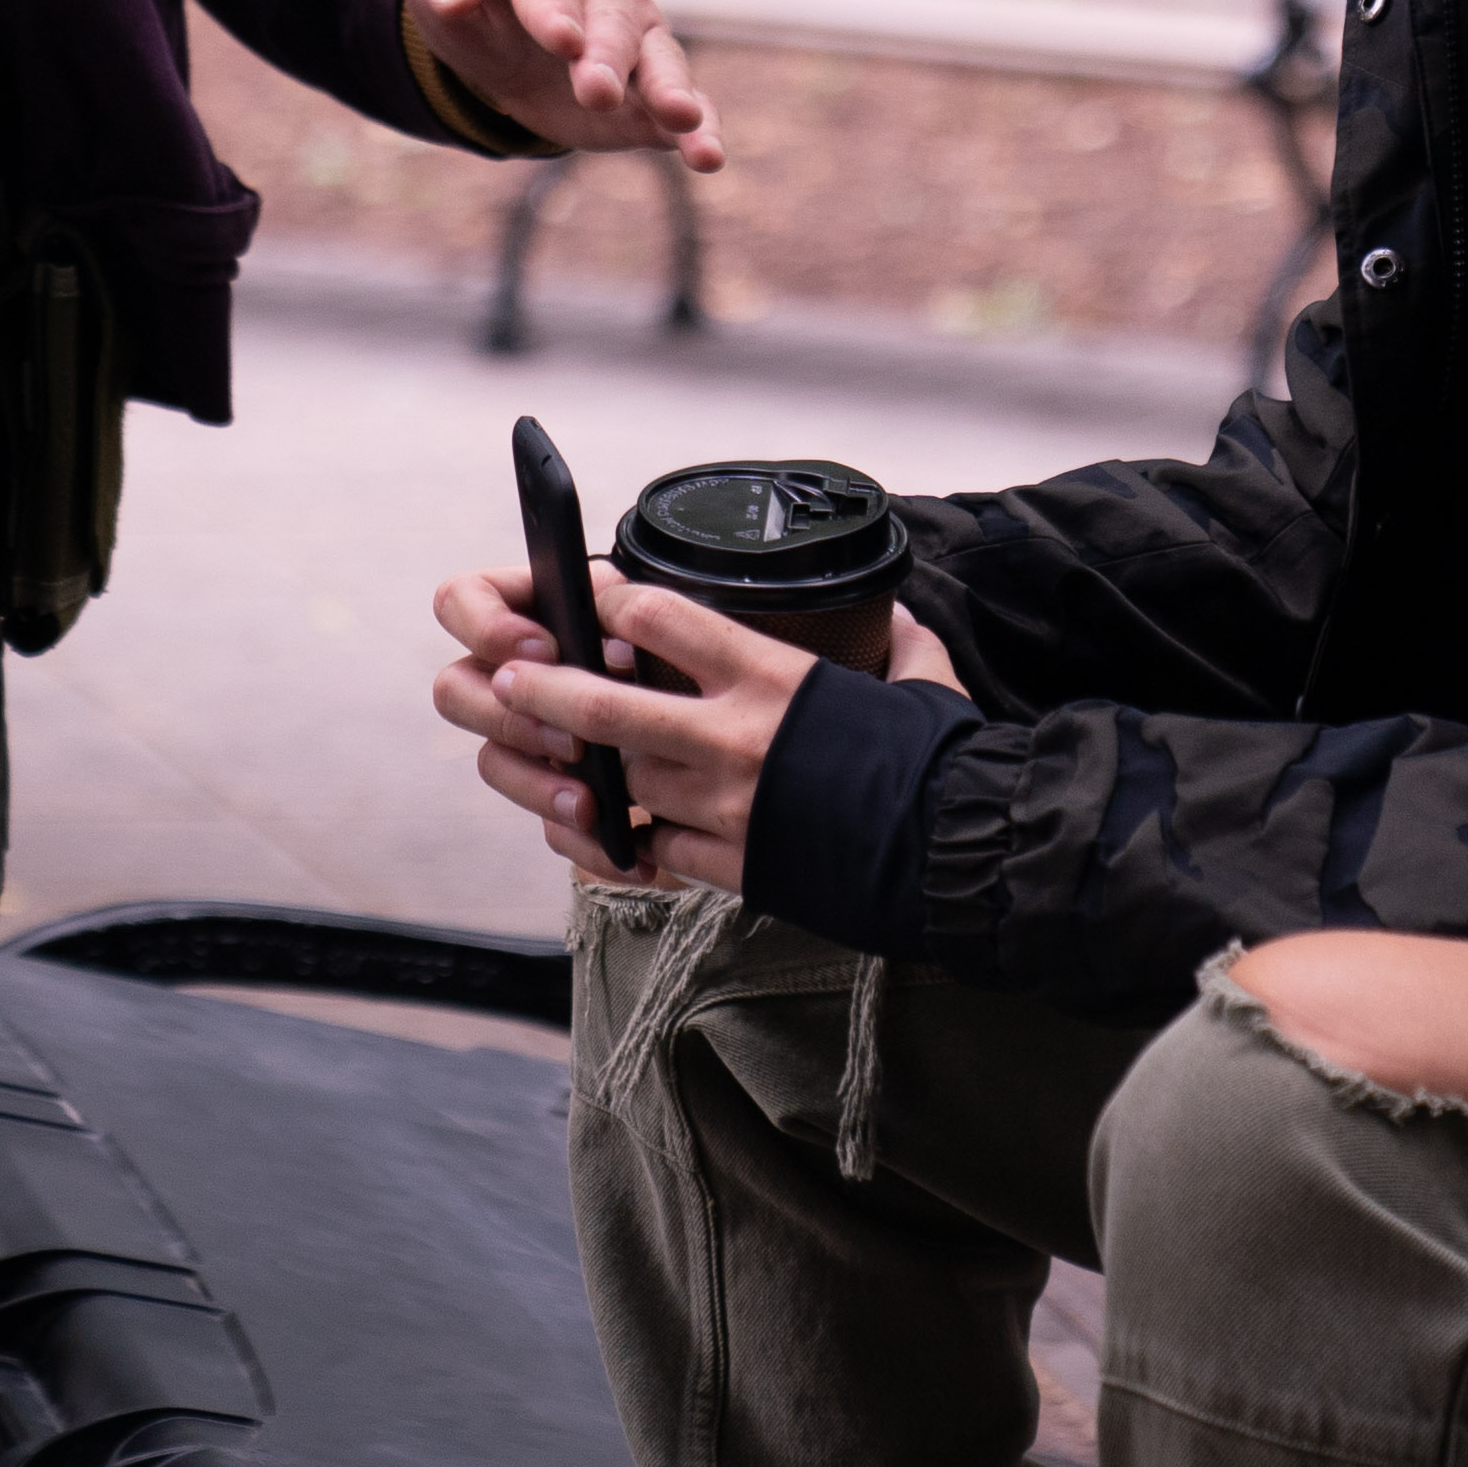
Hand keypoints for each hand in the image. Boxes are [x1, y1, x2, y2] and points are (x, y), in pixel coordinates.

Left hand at [408, 0, 722, 173]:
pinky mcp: (645, 95)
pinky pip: (680, 108)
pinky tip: (707, 156)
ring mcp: (633, 43)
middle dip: (608, 56)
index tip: (559, 41)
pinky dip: (697, 130)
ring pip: (661, 62)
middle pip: (614, 23)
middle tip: (597, 90)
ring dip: (671, 91)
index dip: (554, 9)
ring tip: (684, 120)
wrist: (499, 21)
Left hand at [427, 566, 959, 892]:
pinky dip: (638, 838)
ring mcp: (724, 805)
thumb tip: (904, 623)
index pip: (658, 616)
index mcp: (772, 675)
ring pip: (620, 780)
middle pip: (603, 705)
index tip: (595, 600)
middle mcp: (733, 735)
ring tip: (560, 758)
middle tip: (506, 679)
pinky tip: (631, 830)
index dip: (614, 604)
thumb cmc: (943, 764)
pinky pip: (657, 848)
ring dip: (591, 769)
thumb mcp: (924, 684)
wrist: (961, 857)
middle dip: (543, 689)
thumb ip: (900, 650)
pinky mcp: (734, 866)